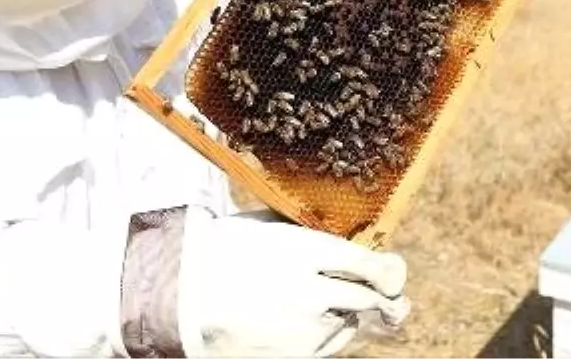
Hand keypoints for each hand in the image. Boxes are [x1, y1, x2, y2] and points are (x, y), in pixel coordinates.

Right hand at [177, 208, 409, 357]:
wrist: (179, 296)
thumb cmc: (223, 250)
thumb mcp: (268, 226)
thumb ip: (311, 234)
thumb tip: (354, 244)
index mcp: (303, 252)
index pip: (367, 264)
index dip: (387, 270)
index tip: (390, 273)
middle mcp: (310, 293)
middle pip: (367, 300)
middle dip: (380, 297)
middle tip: (387, 297)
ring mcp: (303, 330)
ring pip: (347, 325)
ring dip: (344, 315)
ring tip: (313, 303)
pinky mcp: (294, 358)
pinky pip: (325, 348)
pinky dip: (322, 337)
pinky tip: (298, 323)